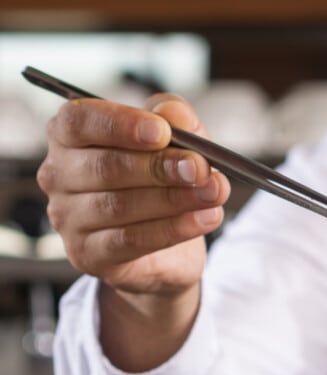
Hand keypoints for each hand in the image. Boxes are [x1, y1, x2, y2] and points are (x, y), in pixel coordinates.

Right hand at [38, 94, 231, 369]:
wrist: (169, 246)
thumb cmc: (162, 180)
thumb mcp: (176, 141)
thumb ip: (174, 118)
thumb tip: (173, 115)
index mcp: (69, 135)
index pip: (80, 121)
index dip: (121, 125)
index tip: (162, 132)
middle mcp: (59, 175)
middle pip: (105, 167)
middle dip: (160, 167)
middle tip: (201, 169)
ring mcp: (68, 218)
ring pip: (120, 205)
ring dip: (175, 199)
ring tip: (215, 193)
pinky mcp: (88, 254)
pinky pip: (131, 240)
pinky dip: (174, 228)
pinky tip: (206, 218)